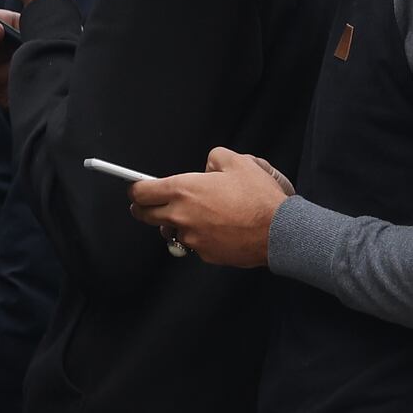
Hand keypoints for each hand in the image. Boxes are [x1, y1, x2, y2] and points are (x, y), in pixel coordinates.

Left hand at [132, 148, 289, 268]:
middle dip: (143, 207)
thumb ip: (215, 158)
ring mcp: (191, 238)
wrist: (277, 232)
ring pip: (169, 231)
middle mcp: (181, 216)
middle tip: (148, 202)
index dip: (135, 189)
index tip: (136, 188)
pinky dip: (198, 236)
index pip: (141, 192)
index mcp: (183, 190)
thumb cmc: (258, 197)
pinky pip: (192, 244)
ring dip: (172, 223)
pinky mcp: (204, 254)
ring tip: (191, 214)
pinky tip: (215, 228)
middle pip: (144, 215)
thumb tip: (208, 166)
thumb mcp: (238, 162)